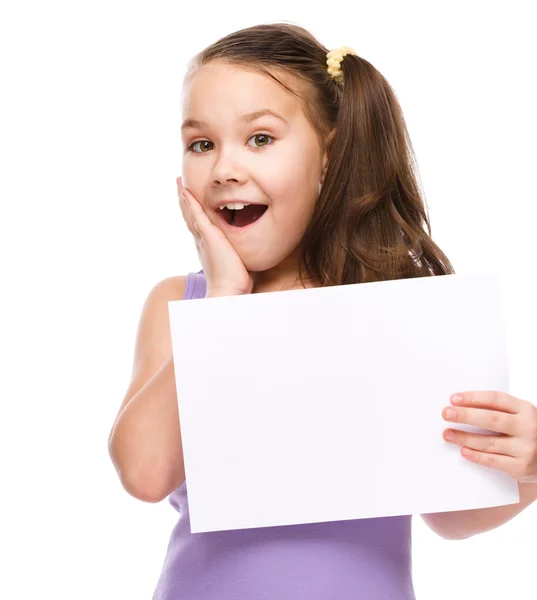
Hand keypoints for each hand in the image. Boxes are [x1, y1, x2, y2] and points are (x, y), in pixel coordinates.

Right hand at [177, 176, 254, 296]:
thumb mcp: (238, 262)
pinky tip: (186, 191)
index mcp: (208, 246)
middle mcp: (202, 241)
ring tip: (179, 182)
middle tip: (180, 185)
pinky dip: (191, 203)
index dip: (194, 212)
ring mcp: (203, 238)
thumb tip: (251, 253)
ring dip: (184, 197)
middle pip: (190, 216)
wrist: (228, 292)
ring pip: (190, 213)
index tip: (191, 201)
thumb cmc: (235, 282)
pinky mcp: (208, 236)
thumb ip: (240, 253)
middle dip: (185, 201)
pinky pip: (197, 215)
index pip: (199, 224)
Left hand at [442, 391, 536, 483]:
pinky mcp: (521, 467)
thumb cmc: (526, 431)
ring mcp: (526, 448)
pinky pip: (493, 461)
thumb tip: (461, 406)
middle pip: (491, 419)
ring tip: (447, 434)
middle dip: (465, 416)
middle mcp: (528, 427)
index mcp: (526, 409)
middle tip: (446, 413)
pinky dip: (476, 456)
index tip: (454, 399)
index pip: (496, 399)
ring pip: (489, 442)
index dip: (473, 398)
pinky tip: (463, 450)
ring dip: (464, 438)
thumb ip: (499, 410)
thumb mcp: (520, 415)